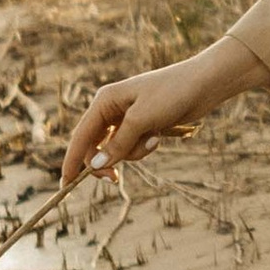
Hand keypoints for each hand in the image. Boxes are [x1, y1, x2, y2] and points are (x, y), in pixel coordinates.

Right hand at [60, 40, 252, 187]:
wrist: (204, 84)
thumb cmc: (172, 94)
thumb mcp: (142, 120)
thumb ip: (118, 144)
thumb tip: (96, 166)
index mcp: (104, 102)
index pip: (80, 136)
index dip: (72, 161)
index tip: (65, 185)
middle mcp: (111, 110)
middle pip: (96, 147)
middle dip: (108, 160)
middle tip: (115, 180)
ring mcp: (127, 119)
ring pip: (117, 150)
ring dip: (133, 152)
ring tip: (153, 138)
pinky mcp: (142, 126)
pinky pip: (133, 147)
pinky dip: (143, 148)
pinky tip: (159, 136)